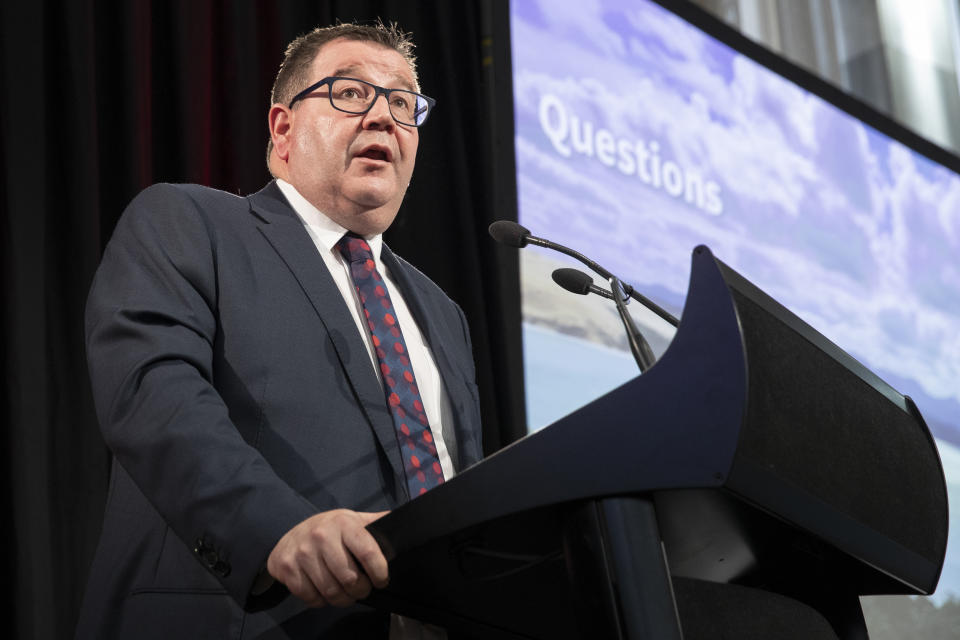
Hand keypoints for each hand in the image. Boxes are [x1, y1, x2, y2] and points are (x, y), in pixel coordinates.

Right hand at [267, 509, 388, 606]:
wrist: (289, 536)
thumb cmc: (328, 530)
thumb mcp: (352, 520)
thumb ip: (375, 522)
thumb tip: (402, 520)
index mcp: (343, 523)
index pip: (368, 552)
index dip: (379, 572)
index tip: (382, 580)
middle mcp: (321, 536)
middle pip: (349, 578)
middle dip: (361, 590)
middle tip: (363, 589)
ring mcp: (302, 553)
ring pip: (331, 592)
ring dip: (343, 600)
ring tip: (347, 594)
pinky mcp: (288, 569)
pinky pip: (311, 597)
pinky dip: (321, 601)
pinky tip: (325, 592)